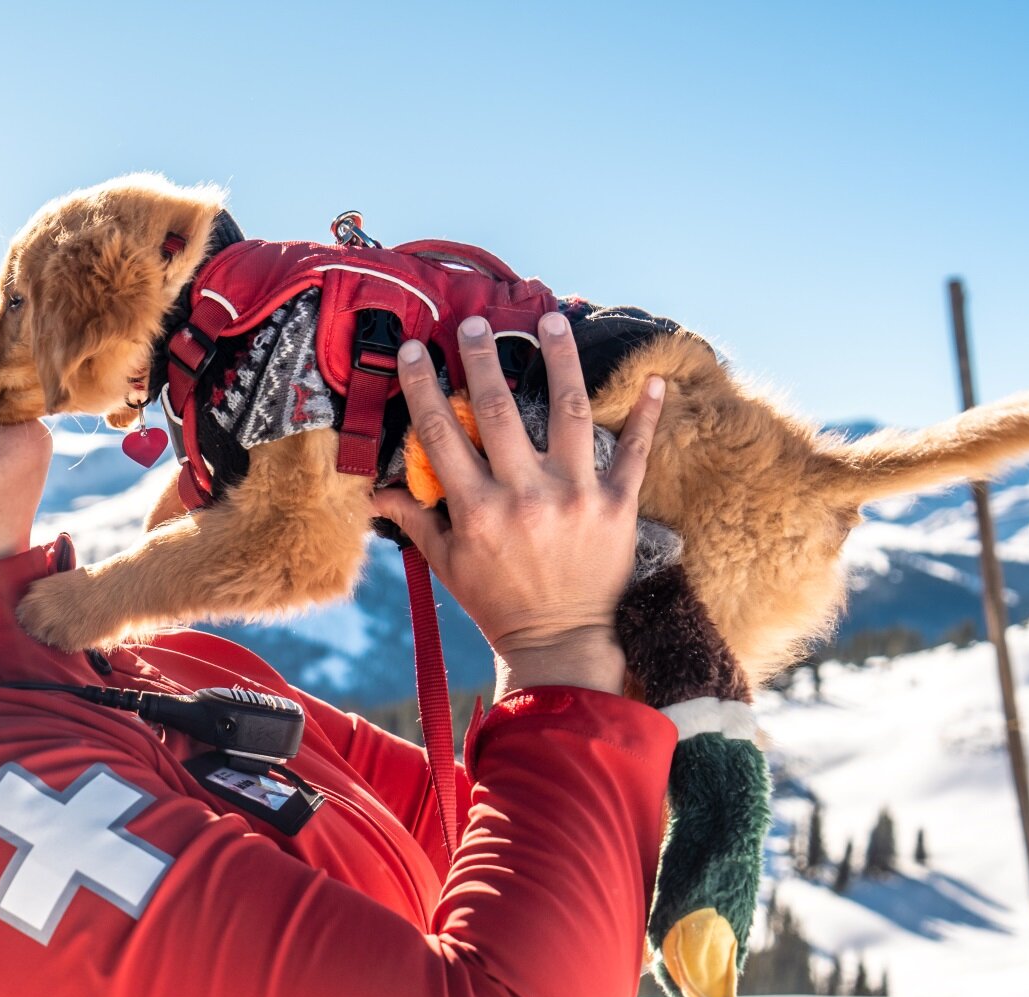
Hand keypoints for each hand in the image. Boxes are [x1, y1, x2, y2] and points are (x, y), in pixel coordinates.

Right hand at [372, 311, 665, 695]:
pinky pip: (633, 452)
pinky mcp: (617, 506)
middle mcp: (524, 496)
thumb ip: (416, 520)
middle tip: (475, 324)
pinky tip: (653, 380)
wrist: (561, 644)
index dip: (424, 389)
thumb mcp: (448, 565)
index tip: (414, 353)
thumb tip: (376, 491)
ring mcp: (575, 497)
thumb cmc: (498, 603)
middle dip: (484, 360)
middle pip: (500, 410)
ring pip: (568, 412)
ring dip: (560, 361)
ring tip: (552, 321)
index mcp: (476, 511)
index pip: (442, 435)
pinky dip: (645, 416)